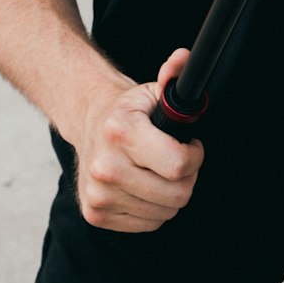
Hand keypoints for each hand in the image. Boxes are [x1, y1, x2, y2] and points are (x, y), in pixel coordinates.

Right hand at [75, 48, 203, 232]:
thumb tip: (183, 58)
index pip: (177, 165)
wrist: (88, 122)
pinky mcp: (94, 214)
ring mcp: (98, 193)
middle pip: (176, 195)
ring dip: (171, 194)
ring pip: (164, 213)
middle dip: (188, 177)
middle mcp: (105, 165)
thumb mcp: (153, 90)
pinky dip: (154, 209)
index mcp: (121, 131)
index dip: (195, 156)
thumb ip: (173, 74)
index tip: (191, 146)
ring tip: (161, 171)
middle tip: (179, 160)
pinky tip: (145, 185)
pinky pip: (147, 224)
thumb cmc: (130, 110)